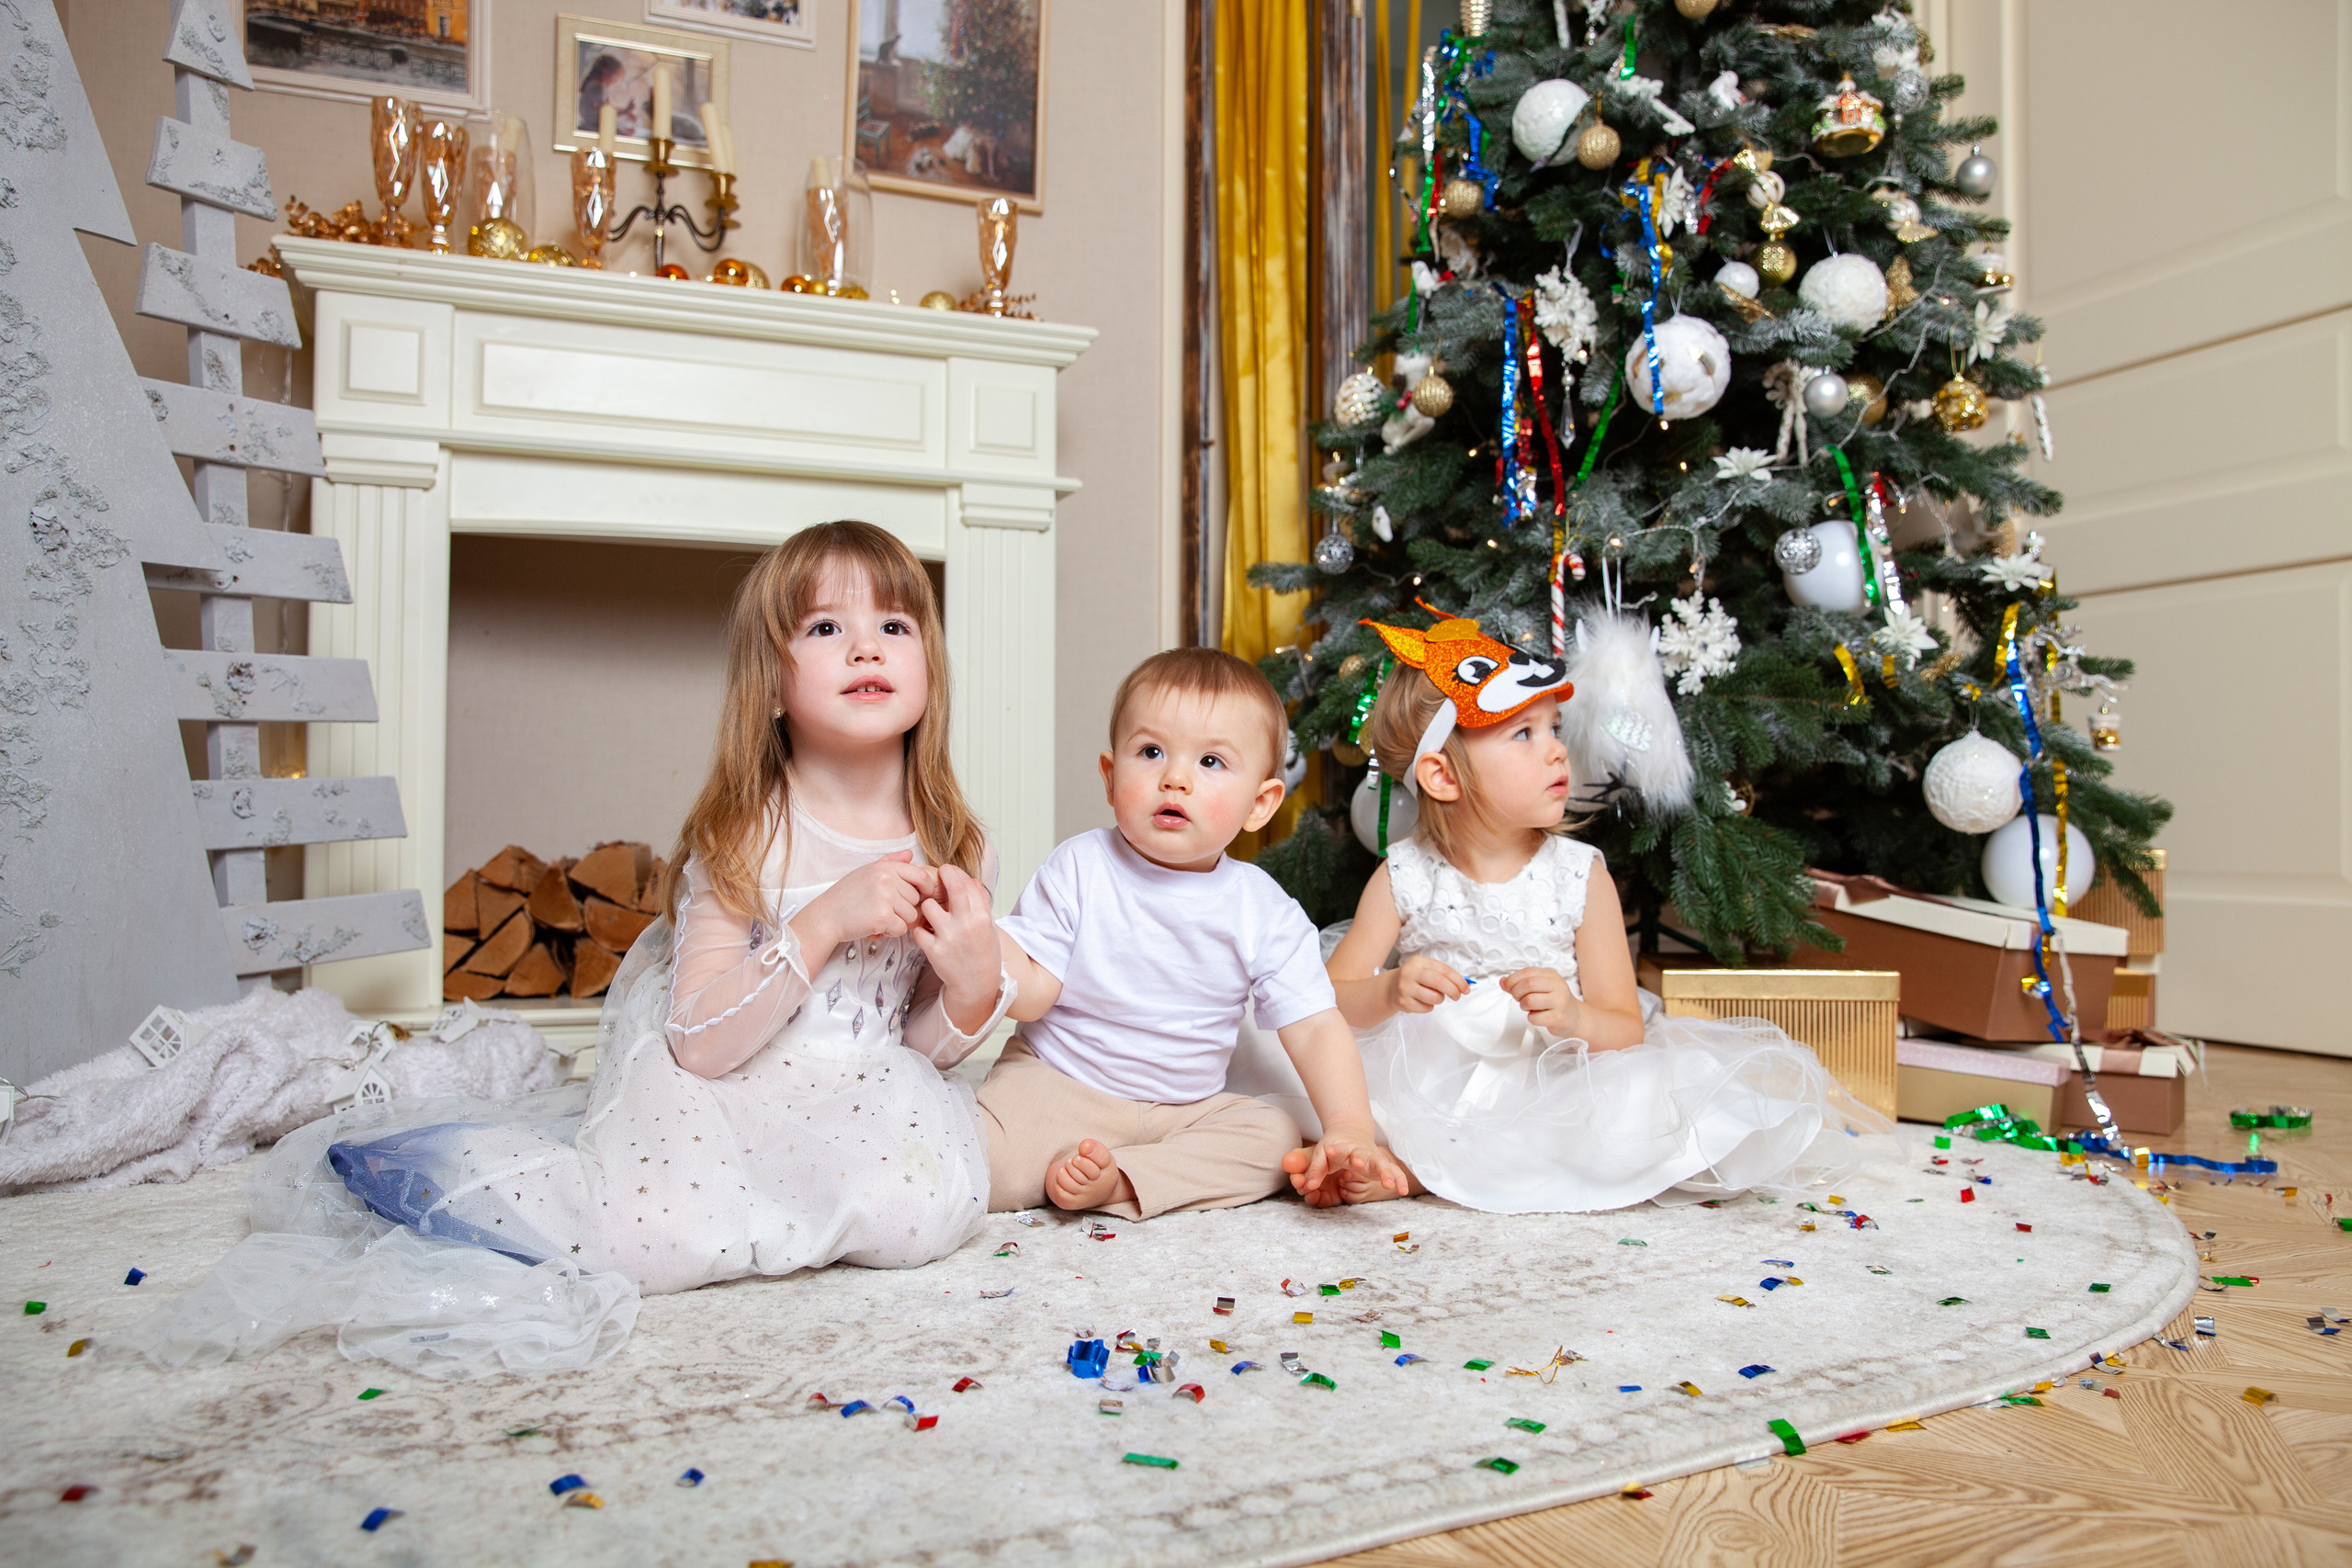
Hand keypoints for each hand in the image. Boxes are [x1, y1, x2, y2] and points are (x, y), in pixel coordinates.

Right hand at [789, 850, 937, 956]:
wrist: (826, 916)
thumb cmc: (845, 895)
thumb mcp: (866, 871)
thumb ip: (890, 861)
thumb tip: (909, 854)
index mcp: (885, 867)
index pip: (920, 875)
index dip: (926, 887)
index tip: (923, 895)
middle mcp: (887, 879)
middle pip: (916, 899)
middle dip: (905, 908)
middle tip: (885, 910)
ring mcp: (885, 897)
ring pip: (911, 915)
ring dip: (898, 921)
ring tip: (879, 917)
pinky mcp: (883, 917)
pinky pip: (901, 929)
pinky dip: (891, 932)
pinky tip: (877, 927)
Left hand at [909, 863, 1001, 1033]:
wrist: (977, 984)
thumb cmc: (984, 953)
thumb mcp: (988, 926)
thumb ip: (981, 902)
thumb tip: (972, 880)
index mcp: (981, 916)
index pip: (966, 883)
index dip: (953, 873)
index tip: (946, 871)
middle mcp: (966, 924)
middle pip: (952, 887)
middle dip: (941, 876)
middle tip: (933, 878)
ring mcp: (949, 938)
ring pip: (928, 907)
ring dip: (927, 908)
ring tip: (931, 915)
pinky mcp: (935, 951)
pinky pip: (918, 931)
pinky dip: (920, 931)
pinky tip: (927, 935)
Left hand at [1292, 1123, 1410, 1206]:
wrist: (1351, 1131)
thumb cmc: (1334, 1146)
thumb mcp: (1321, 1155)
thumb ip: (1315, 1170)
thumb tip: (1309, 1186)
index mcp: (1343, 1148)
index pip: (1340, 1150)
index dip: (1336, 1151)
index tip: (1330, 1150)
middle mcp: (1360, 1152)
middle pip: (1363, 1155)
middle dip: (1363, 1160)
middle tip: (1360, 1164)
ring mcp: (1372, 1158)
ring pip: (1382, 1163)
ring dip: (1386, 1172)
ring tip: (1389, 1184)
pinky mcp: (1381, 1164)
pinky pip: (1393, 1171)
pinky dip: (1399, 1179)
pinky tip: (1403, 1191)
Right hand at [1387, 955, 1466, 1013]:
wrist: (1390, 987)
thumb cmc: (1415, 978)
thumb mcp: (1425, 969)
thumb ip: (1443, 975)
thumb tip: (1463, 985)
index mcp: (1418, 962)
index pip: (1444, 969)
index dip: (1458, 980)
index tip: (1466, 988)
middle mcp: (1410, 973)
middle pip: (1439, 982)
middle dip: (1453, 990)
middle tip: (1457, 996)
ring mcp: (1405, 988)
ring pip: (1434, 998)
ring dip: (1440, 999)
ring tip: (1433, 996)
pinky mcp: (1404, 1002)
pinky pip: (1427, 1008)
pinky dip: (1429, 1007)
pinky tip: (1422, 1001)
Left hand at [1499, 966, 1576, 1034]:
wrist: (1575, 1017)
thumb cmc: (1555, 1001)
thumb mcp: (1541, 987)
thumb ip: (1522, 983)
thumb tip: (1503, 982)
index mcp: (1552, 976)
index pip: (1528, 972)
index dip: (1513, 979)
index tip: (1507, 986)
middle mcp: (1558, 987)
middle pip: (1529, 984)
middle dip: (1516, 992)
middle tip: (1518, 998)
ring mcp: (1560, 1002)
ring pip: (1530, 1000)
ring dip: (1523, 1005)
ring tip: (1528, 1007)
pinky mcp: (1559, 1018)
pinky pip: (1535, 1017)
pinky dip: (1531, 1018)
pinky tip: (1538, 1016)